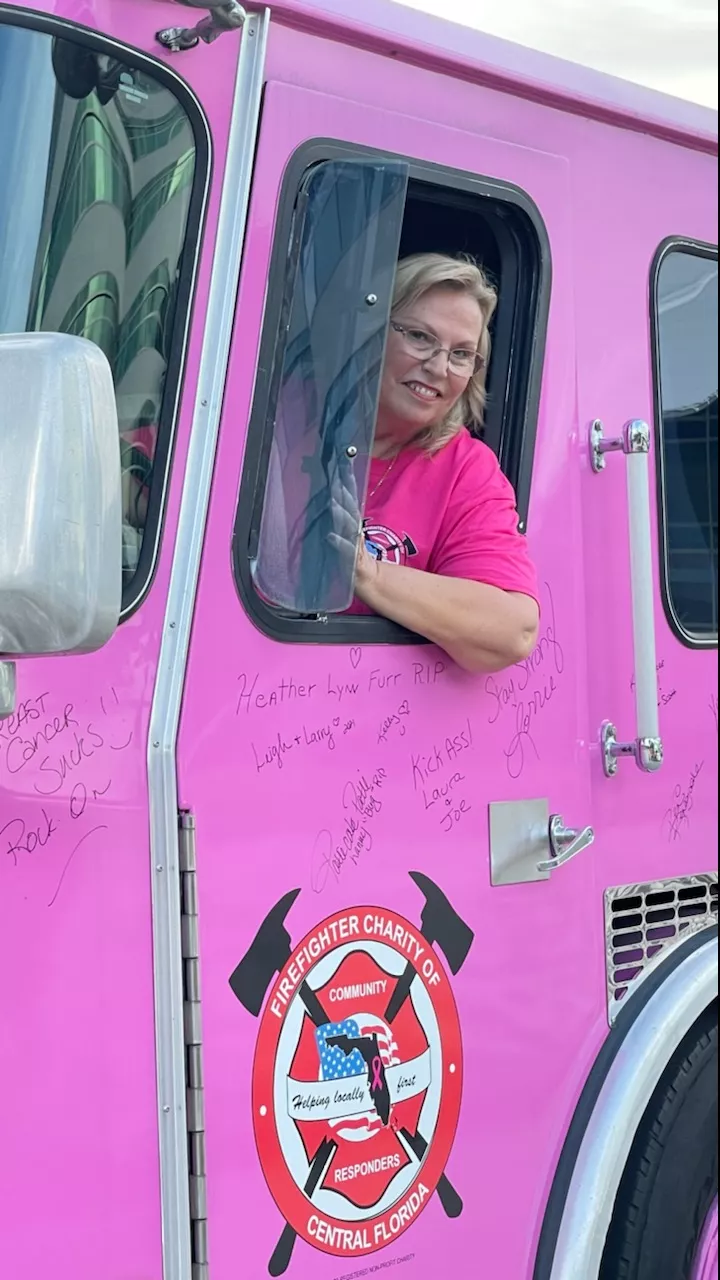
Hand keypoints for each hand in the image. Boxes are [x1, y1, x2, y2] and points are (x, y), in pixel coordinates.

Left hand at [327, 458, 378, 596]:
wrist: (366, 578)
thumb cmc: (351, 554)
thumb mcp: (345, 532)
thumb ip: (339, 516)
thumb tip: (327, 496)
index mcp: (352, 522)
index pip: (350, 497)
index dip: (348, 480)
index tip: (343, 462)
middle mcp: (354, 530)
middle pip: (350, 508)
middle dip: (343, 493)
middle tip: (335, 478)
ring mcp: (355, 544)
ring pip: (348, 526)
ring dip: (341, 514)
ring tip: (332, 503)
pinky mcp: (353, 560)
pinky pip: (346, 550)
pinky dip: (338, 543)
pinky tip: (330, 537)